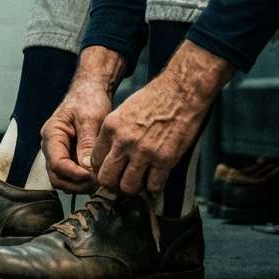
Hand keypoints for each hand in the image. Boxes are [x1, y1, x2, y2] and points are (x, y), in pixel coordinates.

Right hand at [40, 79, 110, 192]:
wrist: (92, 90)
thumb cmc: (89, 99)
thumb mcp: (90, 118)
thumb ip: (86, 143)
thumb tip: (86, 169)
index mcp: (52, 135)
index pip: (56, 164)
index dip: (74, 174)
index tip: (92, 176)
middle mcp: (52, 147)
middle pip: (57, 176)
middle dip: (76, 184)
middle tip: (97, 183)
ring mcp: (61, 153)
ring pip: (64, 179)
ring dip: (80, 185)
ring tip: (100, 181)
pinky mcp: (71, 156)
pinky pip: (73, 175)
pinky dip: (84, 180)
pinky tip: (99, 177)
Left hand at [90, 41, 232, 195]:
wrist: (183, 90)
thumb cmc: (156, 97)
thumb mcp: (125, 110)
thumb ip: (116, 132)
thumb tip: (112, 155)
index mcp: (111, 127)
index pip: (95, 161)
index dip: (103, 169)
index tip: (112, 171)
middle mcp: (124, 141)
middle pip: (107, 179)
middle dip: (114, 185)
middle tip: (123, 183)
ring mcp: (144, 151)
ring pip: (128, 187)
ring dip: (135, 187)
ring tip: (142, 181)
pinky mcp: (164, 159)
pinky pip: (153, 185)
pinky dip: (155, 186)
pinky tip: (158, 177)